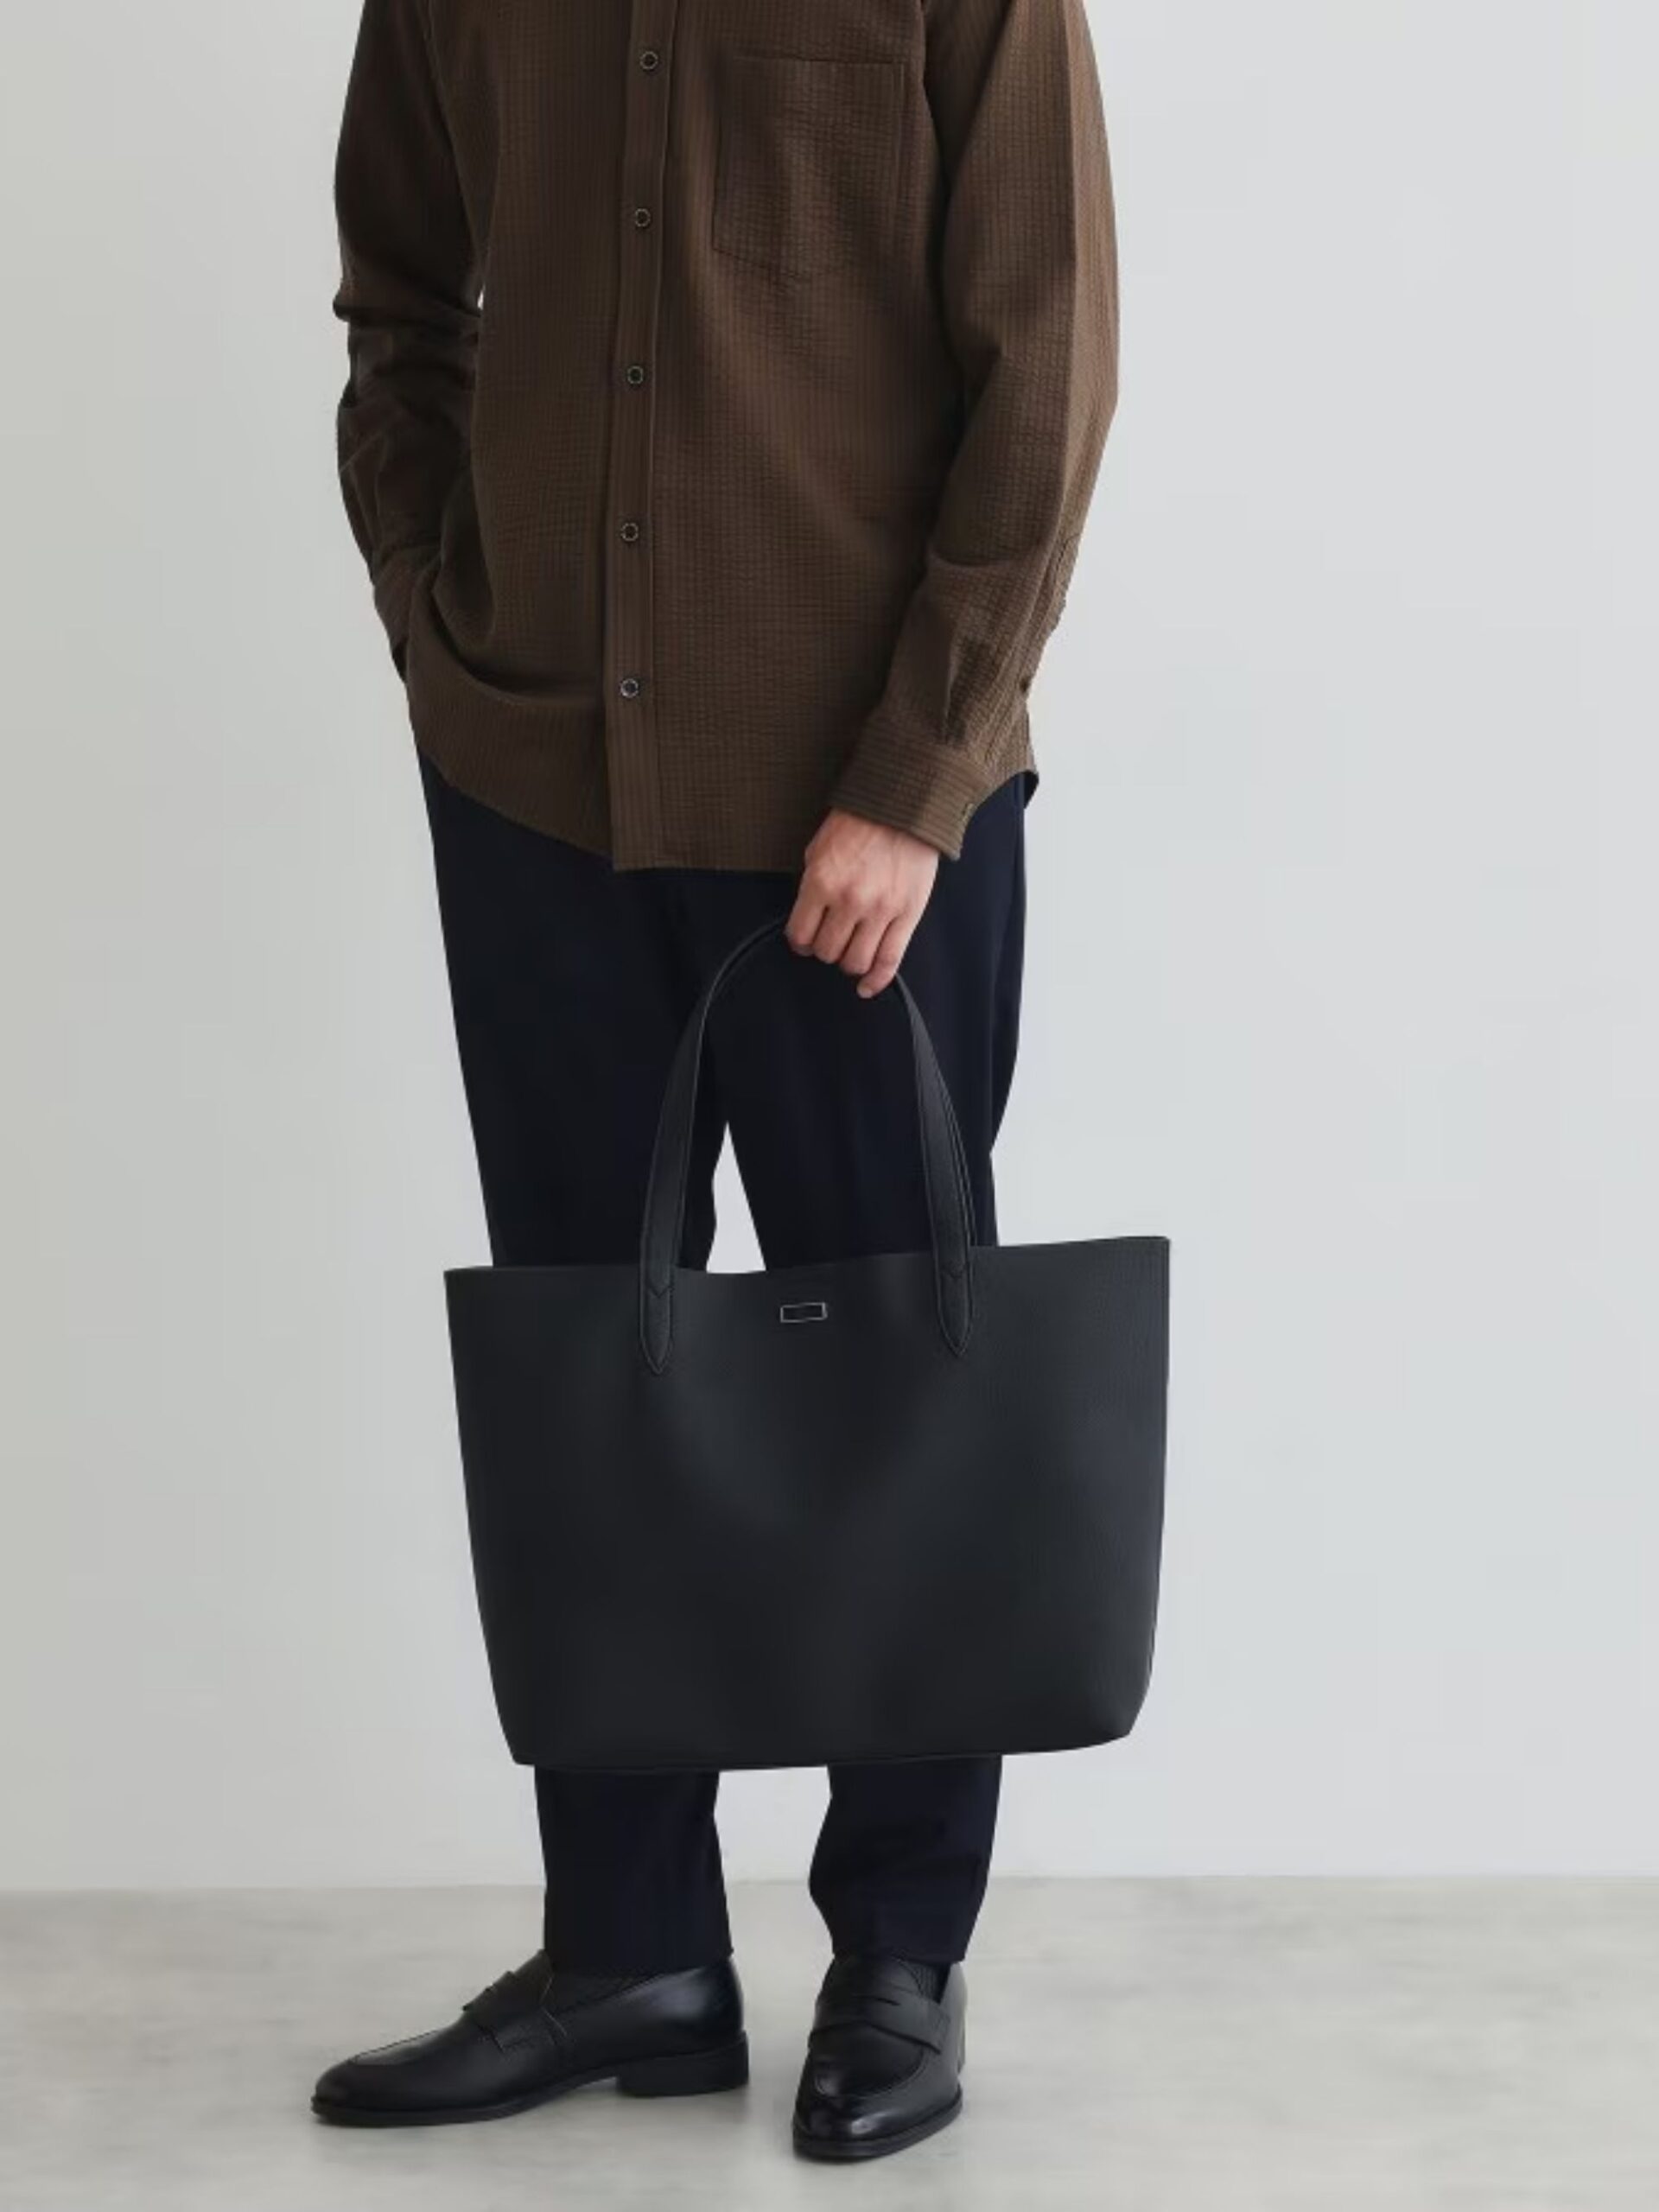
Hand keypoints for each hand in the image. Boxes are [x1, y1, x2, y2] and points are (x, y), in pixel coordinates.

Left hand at [786, 809, 939, 997]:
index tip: (805, 940)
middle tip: (831, 939)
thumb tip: (810, 917)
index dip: (800, 942)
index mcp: (821, 882)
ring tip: (851, 950)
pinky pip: (889, 961)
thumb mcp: (819, 848)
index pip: (800, 934)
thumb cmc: (860, 822)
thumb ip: (812, 885)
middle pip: (827, 951)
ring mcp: (880, 911)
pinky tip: (867, 987)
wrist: (903, 807)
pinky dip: (876, 981)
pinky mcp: (907, 915)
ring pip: (855, 962)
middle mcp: (849, 901)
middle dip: (825, 949)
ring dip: (848, 962)